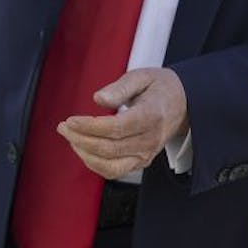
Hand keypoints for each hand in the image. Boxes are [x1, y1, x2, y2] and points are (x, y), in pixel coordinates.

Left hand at [56, 67, 187, 179]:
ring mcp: (146, 154)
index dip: (90, 126)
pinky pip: (115, 171)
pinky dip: (95, 164)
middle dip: (81, 139)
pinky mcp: (141, 162)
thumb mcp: (142, 76)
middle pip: (110, 148)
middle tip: (64, 126)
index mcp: (151, 115)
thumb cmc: (160, 87)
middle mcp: (150, 140)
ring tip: (70, 138)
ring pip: (111, 166)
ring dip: (85, 154)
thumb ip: (120, 87)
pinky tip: (83, 149)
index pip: (117, 128)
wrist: (183, 104)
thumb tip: (98, 99)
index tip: (71, 119)